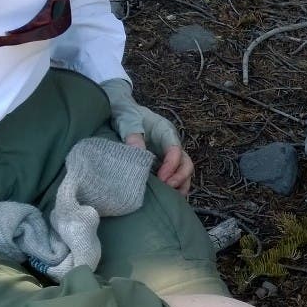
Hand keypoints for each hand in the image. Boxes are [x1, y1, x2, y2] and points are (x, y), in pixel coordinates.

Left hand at [100, 78, 193, 195]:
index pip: (176, 150)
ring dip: (180, 186)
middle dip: (180, 178)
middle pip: (186, 163)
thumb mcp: (125, 118)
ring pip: (184, 172)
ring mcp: (167, 155)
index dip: (172, 166)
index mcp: (165, 131)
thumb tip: (139, 153)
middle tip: (166, 188)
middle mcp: (170, 144)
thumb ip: (132, 134)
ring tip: (169, 198)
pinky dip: (173, 188)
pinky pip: (174, 177)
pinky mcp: (161, 163)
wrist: (119, 108)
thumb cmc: (124, 112)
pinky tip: (165, 197)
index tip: (161, 178)